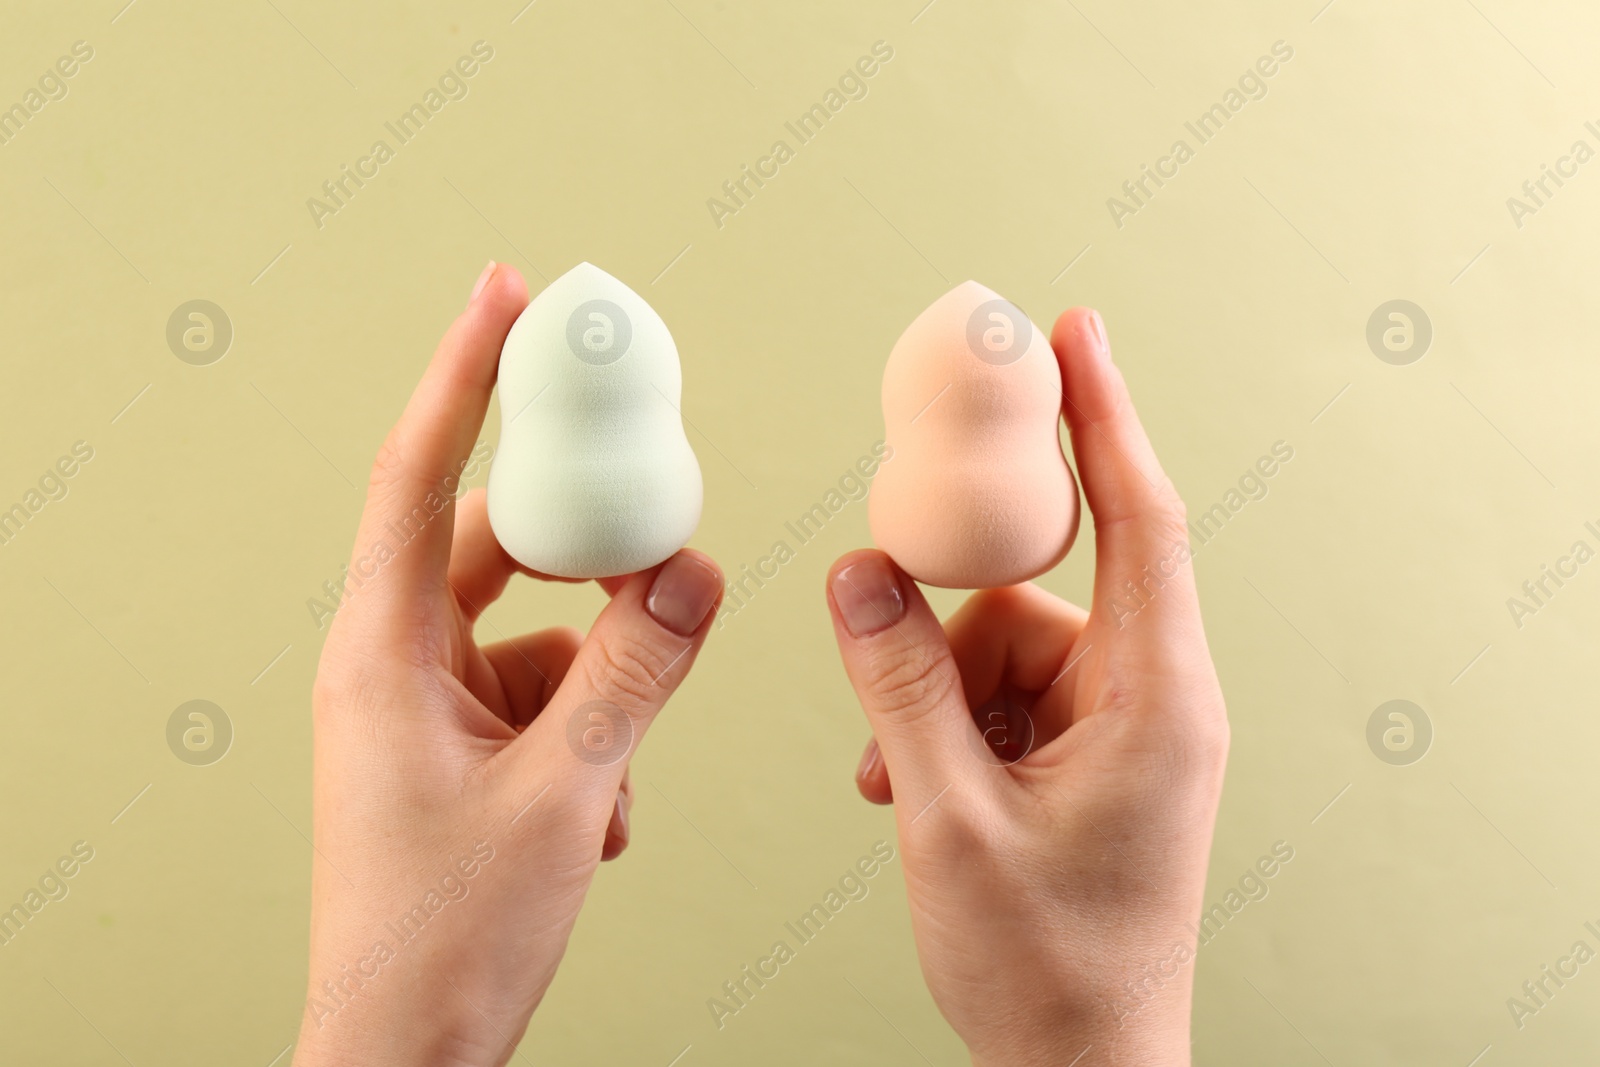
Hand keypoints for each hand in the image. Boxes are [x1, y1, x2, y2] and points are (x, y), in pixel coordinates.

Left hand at [293, 263, 724, 1066]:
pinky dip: (590, 734)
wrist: (406, 1053)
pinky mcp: (461, 749)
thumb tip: (690, 574)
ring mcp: (427, 709)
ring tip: (619, 764)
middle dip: (587, 558)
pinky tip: (602, 813)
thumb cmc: (444, 938)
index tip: (504, 293)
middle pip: (499, 551)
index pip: (422, 476)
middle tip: (656, 540)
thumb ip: (634, 671)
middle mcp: (396, 665)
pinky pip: (545, 696)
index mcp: (382, 654)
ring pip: (538, 634)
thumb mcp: (563, 793)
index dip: (464, 373)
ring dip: (602, 679)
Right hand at [827, 307, 1226, 1065]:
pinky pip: (1004, 700)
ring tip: (890, 778)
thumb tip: (858, 572)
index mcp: (1155, 699)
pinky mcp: (1089, 764)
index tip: (1073, 330)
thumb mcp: (947, 817)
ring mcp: (1121, 734)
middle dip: (951, 625)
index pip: (1138, 518)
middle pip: (1038, 594)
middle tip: (890, 642)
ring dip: (932, 697)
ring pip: (1006, 651)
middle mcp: (1152, 700)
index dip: (1103, 415)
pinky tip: (904, 786)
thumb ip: (899, 684)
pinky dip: (946, 727)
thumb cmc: (1044, 966)